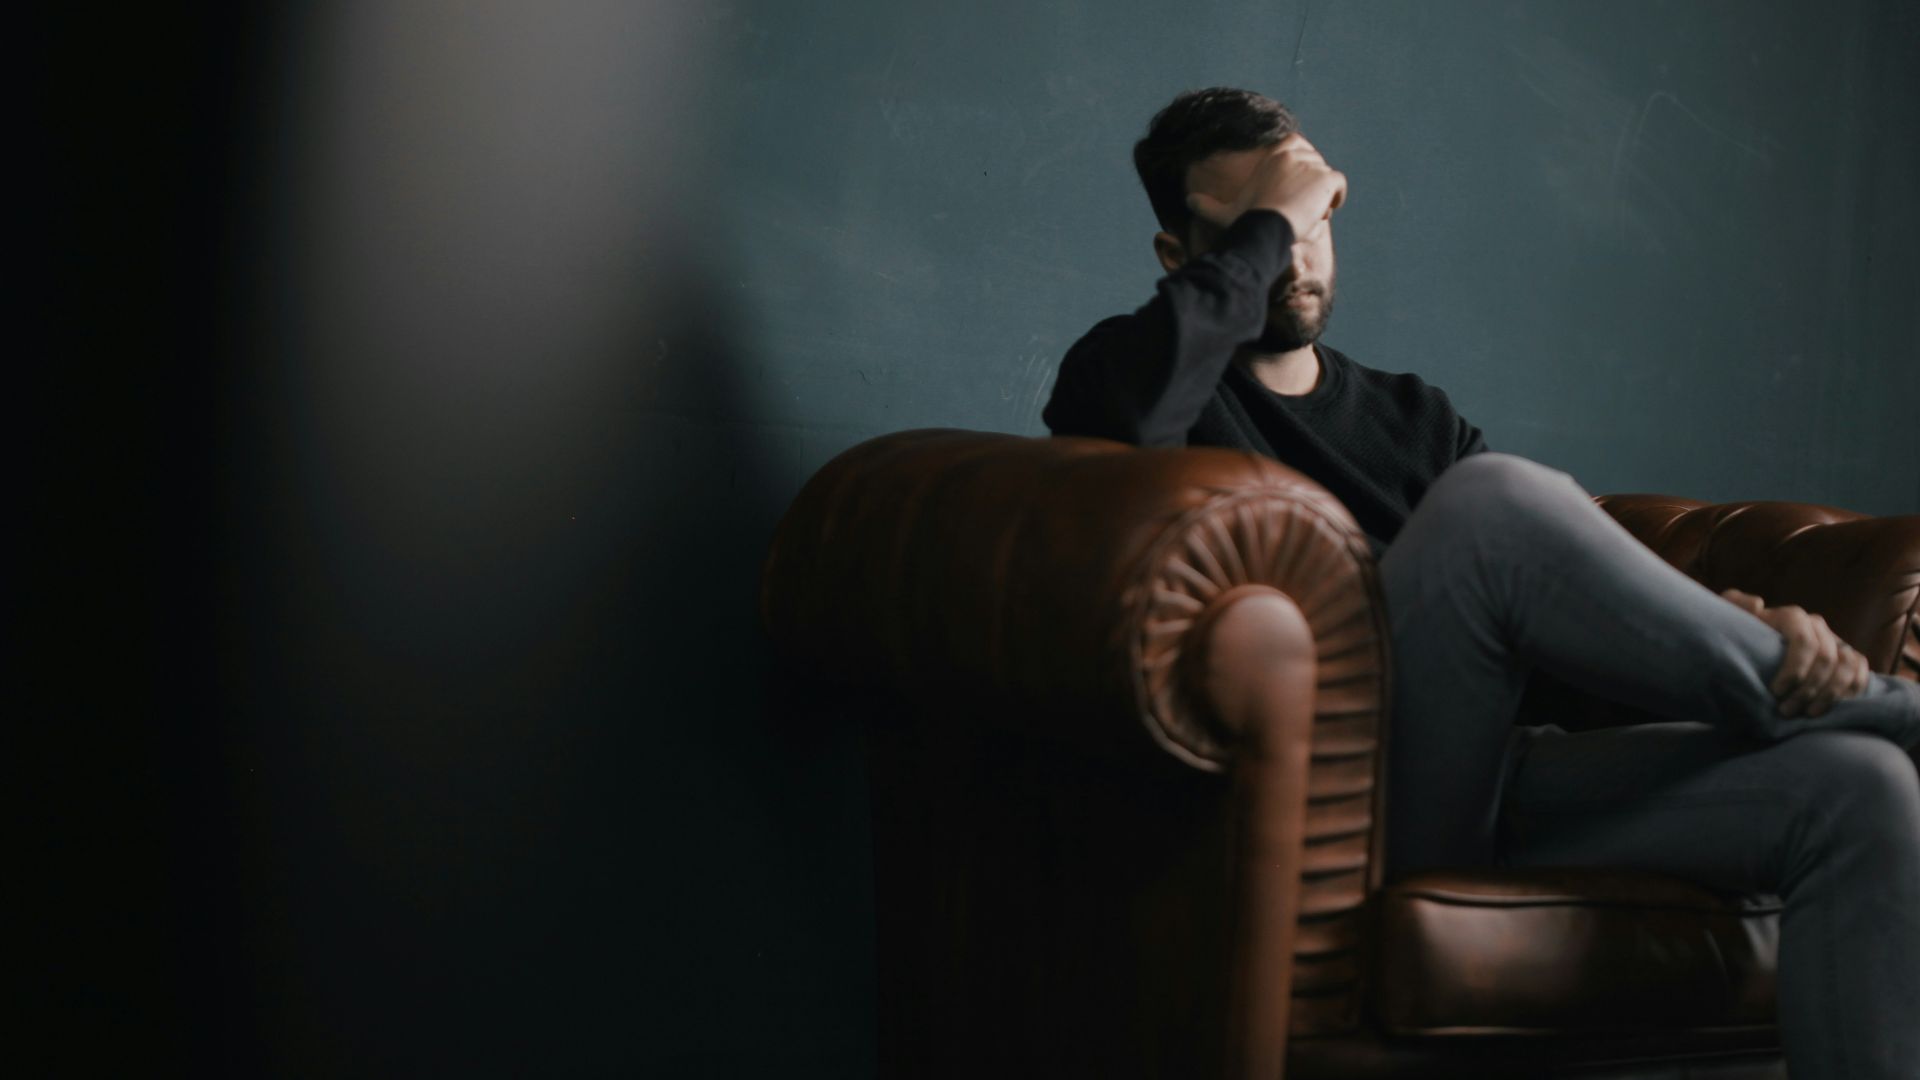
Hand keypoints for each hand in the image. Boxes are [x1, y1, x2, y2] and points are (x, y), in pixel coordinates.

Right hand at [1185, 133, 1347, 243]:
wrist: (1265, 227)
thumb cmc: (1245, 220)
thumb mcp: (1224, 212)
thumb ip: (1207, 205)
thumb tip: (1187, 201)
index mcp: (1274, 154)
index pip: (1297, 149)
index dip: (1298, 170)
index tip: (1294, 190)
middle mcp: (1294, 153)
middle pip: (1314, 165)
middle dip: (1310, 185)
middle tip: (1299, 209)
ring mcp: (1312, 164)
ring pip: (1325, 178)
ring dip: (1321, 196)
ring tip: (1307, 215)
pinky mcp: (1326, 178)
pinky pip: (1339, 185)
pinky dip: (1336, 198)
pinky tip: (1323, 212)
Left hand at [1720, 588, 1870, 717]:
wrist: (1753, 651)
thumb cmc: (1740, 639)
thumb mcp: (1731, 622)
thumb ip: (1736, 607)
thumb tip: (1758, 604)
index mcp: (1792, 617)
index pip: (1804, 641)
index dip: (1794, 669)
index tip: (1776, 692)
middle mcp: (1817, 626)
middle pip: (1825, 658)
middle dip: (1808, 689)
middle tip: (1786, 711)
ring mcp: (1835, 641)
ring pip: (1846, 666)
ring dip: (1830, 694)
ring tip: (1808, 714)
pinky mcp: (1848, 657)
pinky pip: (1860, 671)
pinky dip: (1851, 690)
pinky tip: (1831, 707)